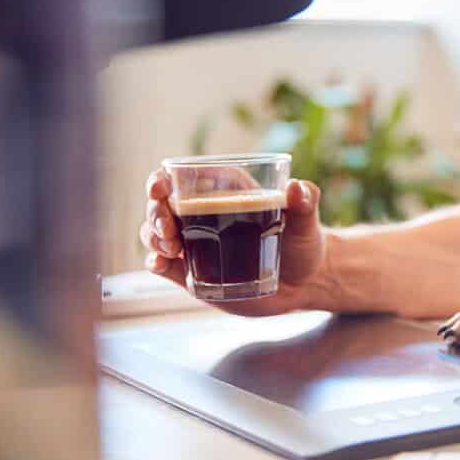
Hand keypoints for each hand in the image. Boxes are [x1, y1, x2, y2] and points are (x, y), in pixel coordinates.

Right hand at [140, 168, 340, 315]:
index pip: (180, 176)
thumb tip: (296, 187)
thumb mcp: (306, 222)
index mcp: (223, 190)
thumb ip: (305, 202)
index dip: (161, 180)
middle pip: (161, 205)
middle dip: (155, 213)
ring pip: (155, 233)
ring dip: (153, 237)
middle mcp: (202, 213)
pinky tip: (160, 264)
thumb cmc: (304, 243)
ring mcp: (194, 242)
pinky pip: (163, 264)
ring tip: (172, 249)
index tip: (159, 189)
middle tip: (169, 230)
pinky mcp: (193, 271)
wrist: (304, 283)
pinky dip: (155, 262)